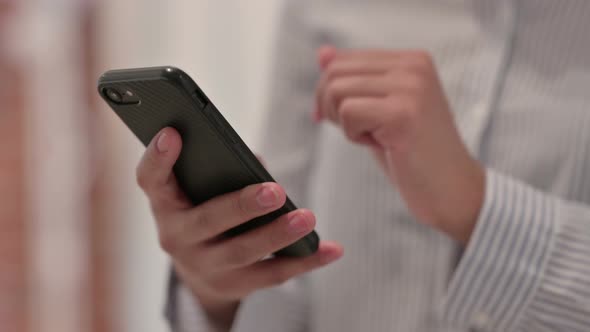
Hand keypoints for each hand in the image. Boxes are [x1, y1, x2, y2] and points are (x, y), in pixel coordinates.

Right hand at [136, 127, 342, 328]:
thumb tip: (257, 165)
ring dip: (278, 235)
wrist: (199, 270)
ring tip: (308, 218)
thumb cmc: (203, 210)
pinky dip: (305, 261)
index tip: (172, 134)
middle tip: (276, 191)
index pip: (150, 180)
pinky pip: (272, 275)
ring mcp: (204, 266)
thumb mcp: (198, 191)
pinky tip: (331, 249)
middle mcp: (177, 238)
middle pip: (207, 221)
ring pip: (242, 252)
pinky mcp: (233, 286)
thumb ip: (220, 170)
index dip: (158, 158)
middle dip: (242, 206)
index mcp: (166, 204)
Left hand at [315, 46, 483, 243]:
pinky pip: (348, 113)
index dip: (328, 93)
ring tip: (376, 137)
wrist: (450, 189)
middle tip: (359, 132)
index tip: (336, 119)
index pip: (343, 60)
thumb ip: (353, 79)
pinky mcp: (402, 113)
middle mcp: (413, 66)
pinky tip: (383, 145)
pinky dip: (354, 136)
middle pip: (335, 73)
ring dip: (345, 123)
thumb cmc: (411, 152)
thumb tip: (322, 53)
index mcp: (411, 59)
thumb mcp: (378, 109)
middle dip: (331, 107)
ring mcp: (410, 87)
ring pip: (337, 91)